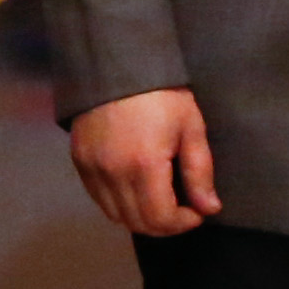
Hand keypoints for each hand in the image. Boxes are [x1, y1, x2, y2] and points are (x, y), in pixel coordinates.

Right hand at [69, 88, 219, 235]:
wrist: (116, 63)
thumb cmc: (162, 94)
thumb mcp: (191, 128)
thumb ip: (200, 172)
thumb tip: (210, 209)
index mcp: (145, 165)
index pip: (161, 218)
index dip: (183, 223)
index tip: (197, 211)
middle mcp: (114, 174)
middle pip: (138, 223)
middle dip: (165, 225)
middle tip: (182, 210)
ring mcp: (92, 170)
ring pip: (116, 216)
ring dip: (141, 218)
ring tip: (159, 202)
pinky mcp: (79, 163)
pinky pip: (99, 200)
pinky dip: (119, 205)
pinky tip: (135, 190)